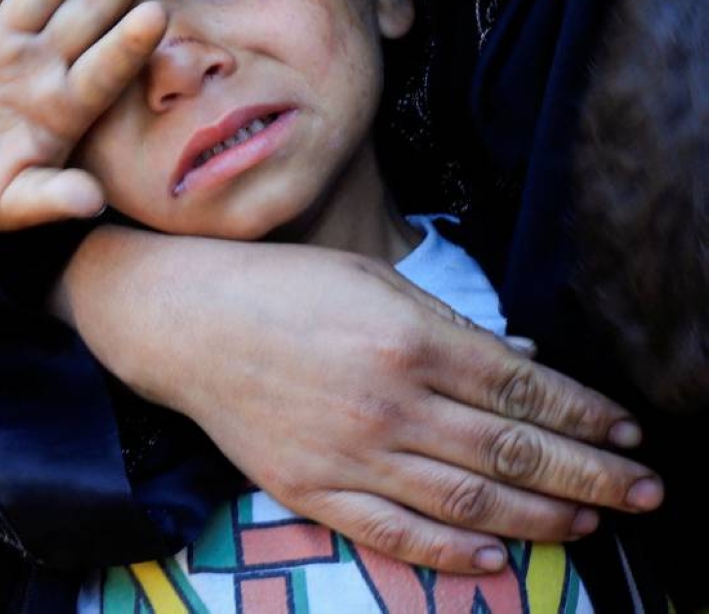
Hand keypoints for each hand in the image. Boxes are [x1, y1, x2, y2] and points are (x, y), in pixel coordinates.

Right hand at [60, 229, 662, 574]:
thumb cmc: (284, 286)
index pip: (523, 389)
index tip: (629, 431)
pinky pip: (396, 533)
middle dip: (591, 474)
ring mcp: (353, 453)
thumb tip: (520, 363)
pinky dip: (452, 551)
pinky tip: (496, 557)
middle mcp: (390, 402)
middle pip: (513, 450)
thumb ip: (448, 324)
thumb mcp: (372, 277)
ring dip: (541, 516)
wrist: (188, 320)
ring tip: (591, 524)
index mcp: (409, 338)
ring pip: (469, 499)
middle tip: (644, 492)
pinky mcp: (314, 490)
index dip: (586, 415)